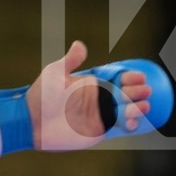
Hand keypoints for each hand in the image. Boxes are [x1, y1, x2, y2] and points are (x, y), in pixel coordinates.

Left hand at [26, 41, 151, 151]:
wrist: (32, 121)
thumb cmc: (42, 96)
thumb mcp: (55, 73)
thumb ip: (70, 60)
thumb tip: (80, 44)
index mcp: (92, 84)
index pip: (117, 78)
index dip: (130, 77)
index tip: (137, 77)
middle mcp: (99, 99)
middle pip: (127, 94)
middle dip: (138, 92)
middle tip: (143, 90)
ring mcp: (100, 116)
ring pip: (127, 111)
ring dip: (139, 108)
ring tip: (143, 105)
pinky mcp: (98, 131)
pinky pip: (120, 128)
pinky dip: (131, 125)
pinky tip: (133, 122)